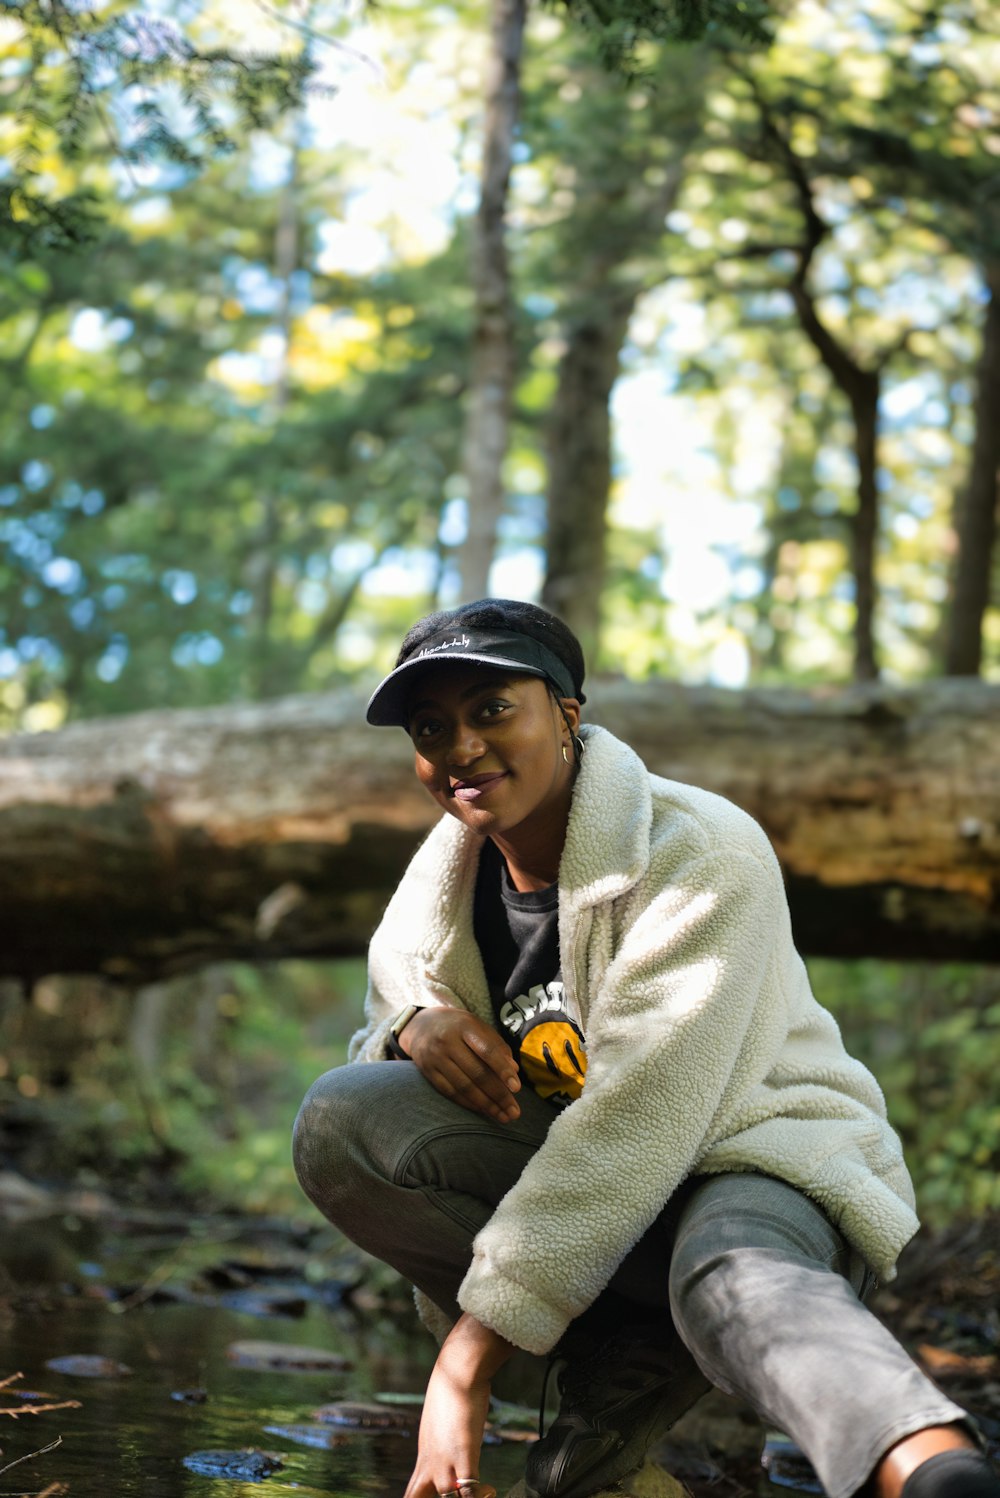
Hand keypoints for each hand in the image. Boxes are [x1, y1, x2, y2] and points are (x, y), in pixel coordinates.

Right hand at [401, 1008, 520, 1123]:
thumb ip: (497, 1046)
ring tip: (502, 1116)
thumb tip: (514, 1070)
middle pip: (476, 1073)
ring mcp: (435, 1058)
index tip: (517, 1088)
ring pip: (463, 1086)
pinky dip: (468, 1103)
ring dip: (485, 1105)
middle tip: (514, 1112)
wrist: (420, 1025)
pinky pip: (450, 1092)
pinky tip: (483, 1110)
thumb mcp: (478, 1027)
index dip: (502, 1070)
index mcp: (465, 1027)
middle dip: (498, 1095)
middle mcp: (448, 1042)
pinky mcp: (428, 1072)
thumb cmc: (459, 1027)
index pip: (487, 1050)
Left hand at [403, 1314, 513, 1497]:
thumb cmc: (453, 1387)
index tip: (432, 1496)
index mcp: (424, 1454)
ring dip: (461, 1497)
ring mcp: (445, 1459)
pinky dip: (480, 1494)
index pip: (412, 1493)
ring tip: (479, 1494)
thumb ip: (444, 1435)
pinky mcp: (464, 1454)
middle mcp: (430, 1461)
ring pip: (446, 1497)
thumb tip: (452, 1433)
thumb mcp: (441, 1417)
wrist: (458, 1368)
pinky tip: (489, 1490)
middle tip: (448, 1496)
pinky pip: (469, 1489)